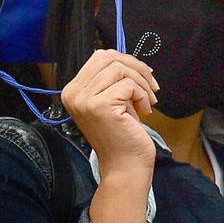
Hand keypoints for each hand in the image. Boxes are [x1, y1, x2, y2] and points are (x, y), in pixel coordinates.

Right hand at [62, 49, 156, 222]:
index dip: (126, 62)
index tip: (143, 78)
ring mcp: (84, 99)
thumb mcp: (112, 100)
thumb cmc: (122, 134)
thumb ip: (111, 80)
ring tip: (148, 101)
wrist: (124, 166)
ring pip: (120, 68)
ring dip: (142, 83)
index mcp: (72, 90)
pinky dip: (142, 95)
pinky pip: (128, 85)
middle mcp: (72, 93)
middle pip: (108, 57)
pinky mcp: (100, 106)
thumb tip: (126, 58)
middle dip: (136, 68)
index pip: (99, 57)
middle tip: (151, 87)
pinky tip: (144, 111)